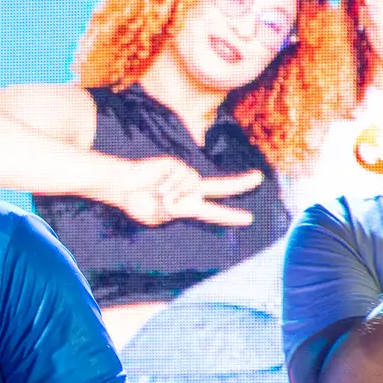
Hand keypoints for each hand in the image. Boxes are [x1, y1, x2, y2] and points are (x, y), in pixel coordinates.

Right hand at [111, 156, 265, 226]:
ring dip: (173, 195)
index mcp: (186, 204)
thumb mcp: (158, 217)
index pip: (213, 211)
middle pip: (220, 186)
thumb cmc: (137, 202)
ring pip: (192, 187)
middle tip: (260, 178)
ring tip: (157, 195)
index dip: (230, 216)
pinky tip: (156, 186)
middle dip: (240, 184)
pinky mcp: (176, 164)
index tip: (248, 218)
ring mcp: (184, 175)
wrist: (122, 185)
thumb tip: (186, 199)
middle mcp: (189, 188)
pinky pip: (181, 179)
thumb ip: (175, 211)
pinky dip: (168, 187)